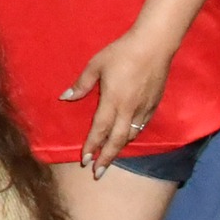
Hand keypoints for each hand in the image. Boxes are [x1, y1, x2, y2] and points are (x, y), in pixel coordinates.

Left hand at [63, 25, 176, 172]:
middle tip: (97, 172)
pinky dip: (132, 136)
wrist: (154, 46)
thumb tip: (65, 97)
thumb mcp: (96, 65)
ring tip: (109, 158)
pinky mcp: (154, 105)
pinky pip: (142, 127)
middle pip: (118, 140)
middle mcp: (130, 109)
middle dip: (107, 157)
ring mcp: (144, 109)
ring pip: (131, 136)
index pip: (100, 129)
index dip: (92, 146)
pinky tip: (126, 139)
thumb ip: (81, 84)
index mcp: (113, 100)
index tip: (85, 160)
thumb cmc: (121, 53)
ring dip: (119, 149)